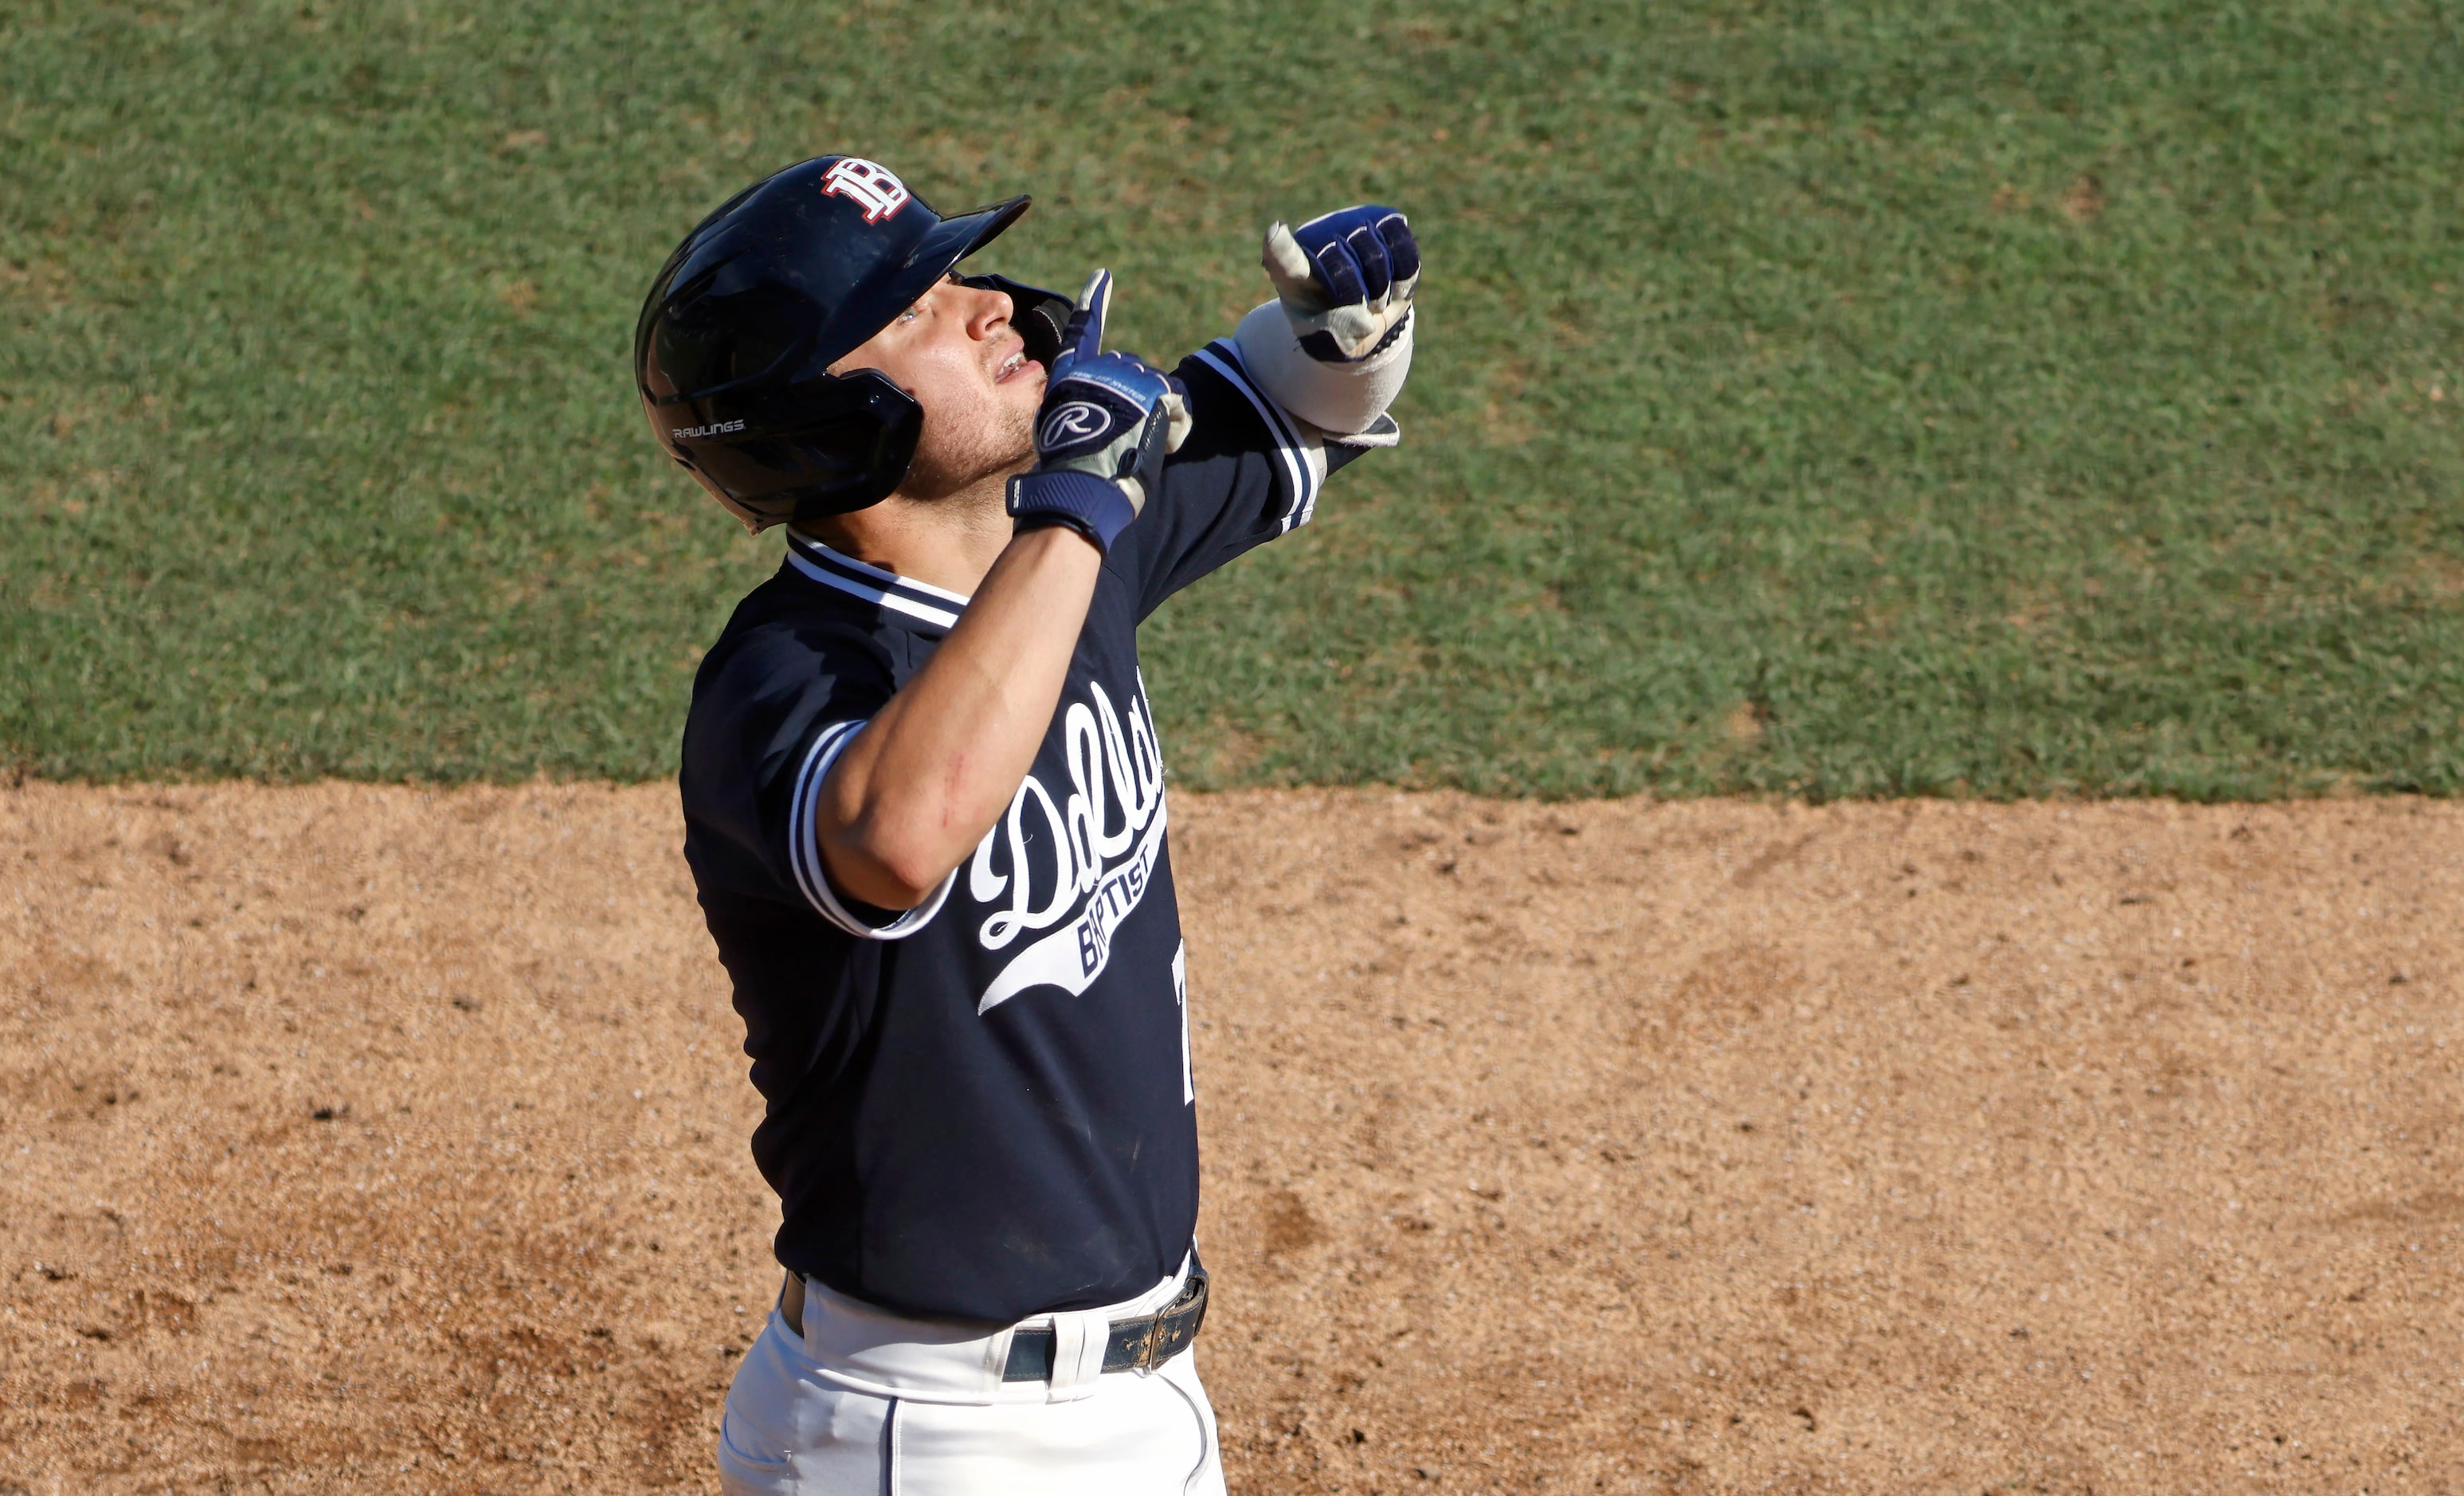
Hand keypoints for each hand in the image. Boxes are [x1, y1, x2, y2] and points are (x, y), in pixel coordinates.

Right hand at [1004, 270, 1190, 553]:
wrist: (1079, 485)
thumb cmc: (1065, 474)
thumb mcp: (1060, 435)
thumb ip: (1080, 413)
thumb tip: (1094, 427)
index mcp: (1070, 376)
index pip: (1082, 332)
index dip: (1092, 304)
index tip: (1102, 277)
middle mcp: (1096, 368)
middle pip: (1130, 372)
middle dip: (1135, 400)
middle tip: (1122, 438)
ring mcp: (1125, 376)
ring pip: (1154, 388)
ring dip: (1153, 414)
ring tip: (1135, 446)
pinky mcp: (1151, 391)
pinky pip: (1176, 402)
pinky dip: (1173, 424)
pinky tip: (1158, 443)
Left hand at [1261, 205, 1418, 363]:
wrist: (1365, 313)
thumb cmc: (1336, 326)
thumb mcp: (1324, 341)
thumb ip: (1335, 334)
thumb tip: (1364, 321)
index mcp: (1292, 273)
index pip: (1284, 258)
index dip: (1280, 247)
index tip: (1274, 235)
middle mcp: (1319, 237)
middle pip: (1342, 268)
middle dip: (1357, 300)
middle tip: (1359, 313)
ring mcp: (1353, 222)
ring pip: (1377, 258)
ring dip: (1382, 292)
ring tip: (1374, 302)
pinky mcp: (1386, 221)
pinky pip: (1403, 249)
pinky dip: (1405, 278)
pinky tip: (1396, 290)